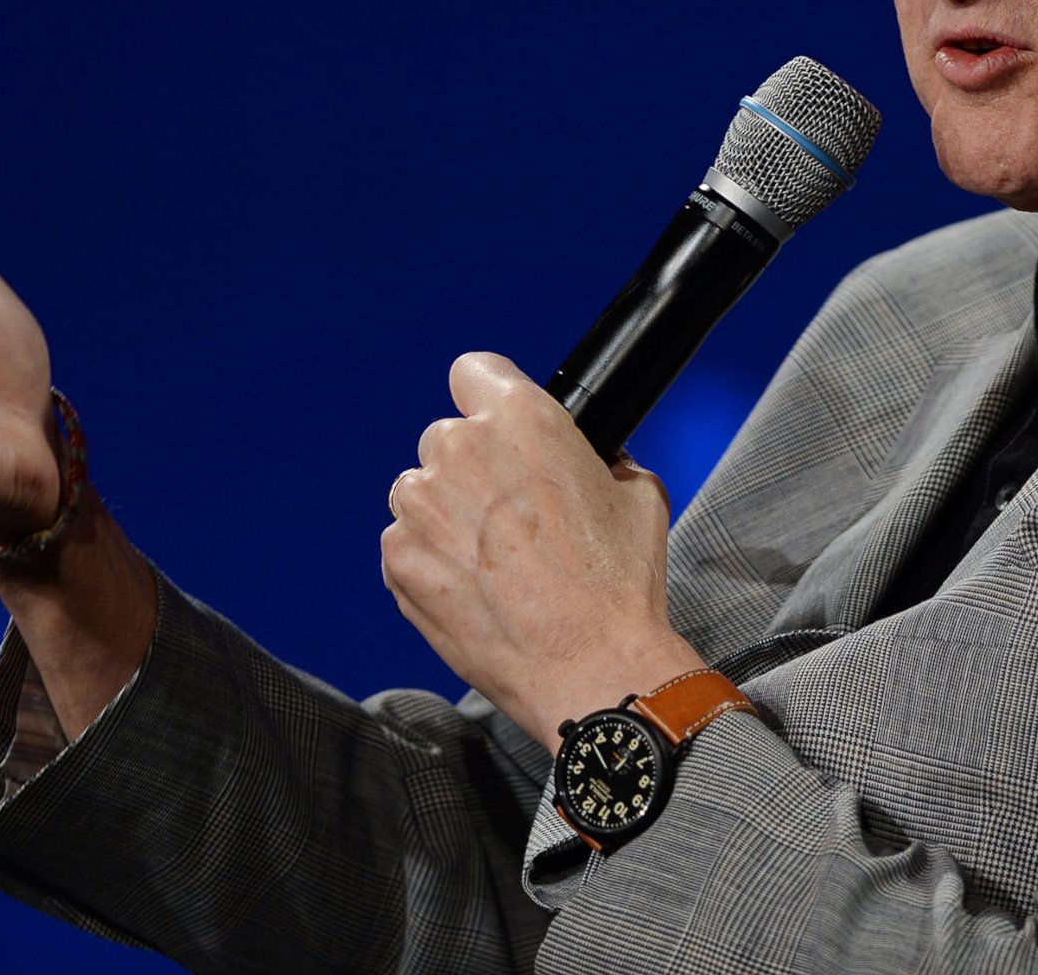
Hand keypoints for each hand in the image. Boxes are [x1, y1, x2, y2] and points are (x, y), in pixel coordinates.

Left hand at [381, 353, 705, 752]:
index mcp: (521, 418)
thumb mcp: (638, 494)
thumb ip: (601, 458)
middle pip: (448, 437)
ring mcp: (421, 505)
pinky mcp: (399, 559)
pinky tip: (476, 589)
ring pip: (421, 491)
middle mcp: (460, 449)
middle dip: (473, 467)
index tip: (497, 427)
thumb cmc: (619, 584)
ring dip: (446, 513)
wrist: (589, 665)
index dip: (489, 398)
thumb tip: (591, 459)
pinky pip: (406, 543)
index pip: (473, 371)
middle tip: (511, 513)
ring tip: (494, 560)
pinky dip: (431, 561)